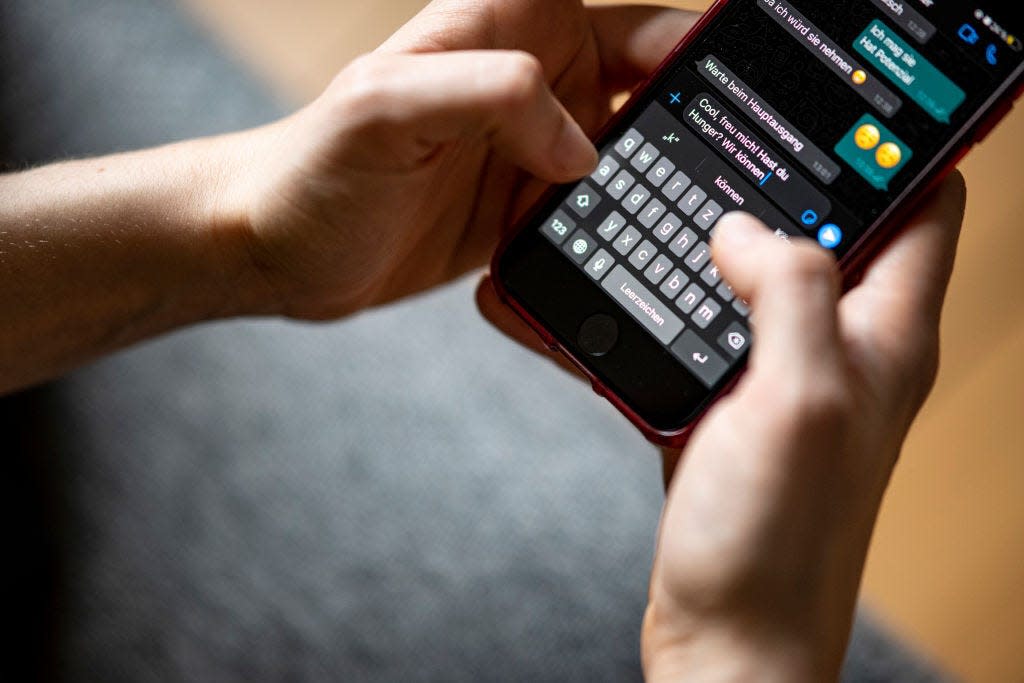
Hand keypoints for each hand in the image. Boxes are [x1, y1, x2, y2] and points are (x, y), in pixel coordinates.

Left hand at [214, 1, 699, 319]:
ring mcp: (533, 146)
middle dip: (701, 114)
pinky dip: (626, 226)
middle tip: (752, 162)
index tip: (746, 68)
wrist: (281, 252)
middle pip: (649, 84)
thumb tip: (582, 146)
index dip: (691, 36)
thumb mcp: (385, 107)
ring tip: (717, 215)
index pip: (624, 17)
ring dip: (669, 179)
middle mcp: (532, 79)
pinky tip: (652, 248)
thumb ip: (490, 96)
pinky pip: (597, 210)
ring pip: (633, 152)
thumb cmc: (315, 168)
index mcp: (509, 25)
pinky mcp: (526, 205)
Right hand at [478, 174, 966, 680]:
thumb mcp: (797, 399)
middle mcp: (843, 354)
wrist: (727, 639)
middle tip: (719, 166)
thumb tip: (749, 230)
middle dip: (781, 193)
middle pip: (831, 237)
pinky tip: (628, 303)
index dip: (888, 154)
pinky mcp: (731, 412)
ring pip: (758, 285)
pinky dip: (670, 313)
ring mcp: (784, 383)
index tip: (827, 123)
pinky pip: (705, 338)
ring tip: (667, 224)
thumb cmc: (775, 544)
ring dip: (716, 254)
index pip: (924, 210)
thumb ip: (787, 294)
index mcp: (883, 339)